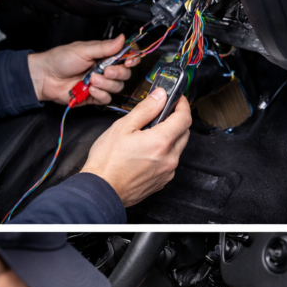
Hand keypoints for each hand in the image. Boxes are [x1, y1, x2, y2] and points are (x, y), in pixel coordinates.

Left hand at [27, 34, 140, 105]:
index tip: (128, 61)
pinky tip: (89, 88)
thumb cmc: (60, 59)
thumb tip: (122, 38)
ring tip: (91, 79)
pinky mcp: (95, 96)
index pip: (125, 57)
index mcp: (104, 56)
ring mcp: (100, 84)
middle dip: (117, 73)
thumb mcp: (83, 50)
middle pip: (125, 74)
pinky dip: (100, 94)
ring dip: (105, 84)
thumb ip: (105, 47)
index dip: (131, 59)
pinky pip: (107, 99)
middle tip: (105, 71)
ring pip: (117, 87)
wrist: (45, 77)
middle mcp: (104, 70)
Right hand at [80, 87, 191, 206]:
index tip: (178, 99)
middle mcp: (169, 158)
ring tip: (149, 135)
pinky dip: (165, 153)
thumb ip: (145, 109)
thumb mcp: (123, 127)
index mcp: (161, 142)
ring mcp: (168, 172)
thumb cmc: (107, 161)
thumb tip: (160, 97)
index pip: (184, 118)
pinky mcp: (163, 181)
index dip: (183, 105)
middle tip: (162, 114)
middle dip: (177, 120)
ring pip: (178, 148)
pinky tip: (147, 151)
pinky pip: (170, 162)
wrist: (102, 190)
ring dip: (170, 137)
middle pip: (184, 133)